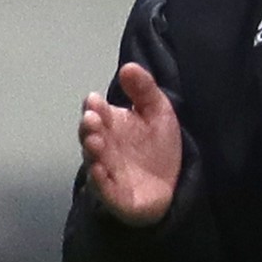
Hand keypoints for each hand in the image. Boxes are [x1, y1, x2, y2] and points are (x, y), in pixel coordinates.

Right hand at [78, 62, 181, 226]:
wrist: (171, 186)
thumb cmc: (157, 147)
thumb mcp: (157, 112)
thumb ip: (144, 90)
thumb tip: (128, 66)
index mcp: (111, 125)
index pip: (97, 113)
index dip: (94, 107)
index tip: (94, 100)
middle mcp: (104, 147)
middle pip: (91, 135)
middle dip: (90, 127)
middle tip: (92, 119)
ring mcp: (107, 171)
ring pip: (94, 160)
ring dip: (92, 151)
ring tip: (94, 141)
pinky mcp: (114, 195)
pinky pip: (103, 189)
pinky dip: (99, 181)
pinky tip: (99, 171)